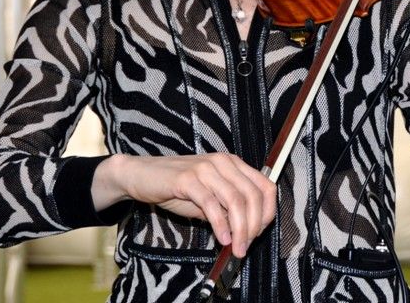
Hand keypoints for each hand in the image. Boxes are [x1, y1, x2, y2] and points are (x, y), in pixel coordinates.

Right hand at [94, 153, 276, 257]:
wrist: (141, 176)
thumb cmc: (176, 187)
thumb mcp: (209, 198)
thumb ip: (227, 210)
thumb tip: (247, 231)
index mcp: (233, 164)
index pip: (265, 186)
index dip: (268, 212)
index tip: (259, 233)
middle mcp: (223, 162)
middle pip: (253, 195)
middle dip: (254, 226)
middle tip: (246, 246)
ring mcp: (206, 169)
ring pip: (235, 200)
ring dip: (240, 229)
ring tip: (236, 248)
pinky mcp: (188, 179)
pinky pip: (211, 204)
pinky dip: (220, 225)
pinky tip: (221, 238)